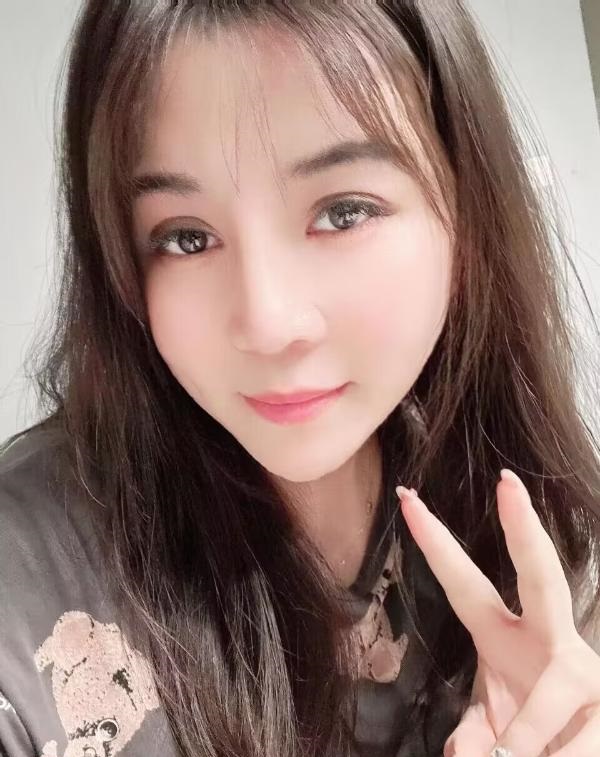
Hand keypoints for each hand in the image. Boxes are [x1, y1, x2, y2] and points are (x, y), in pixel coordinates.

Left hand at [396, 469, 599, 756]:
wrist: (587, 753)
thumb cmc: (536, 731)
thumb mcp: (497, 724)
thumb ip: (474, 731)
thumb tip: (460, 755)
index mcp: (505, 636)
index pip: (464, 585)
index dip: (435, 544)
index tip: (407, 498)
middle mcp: (551, 640)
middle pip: (541, 575)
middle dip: (523, 530)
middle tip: (507, 484)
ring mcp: (587, 668)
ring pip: (553, 695)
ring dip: (525, 738)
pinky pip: (579, 743)